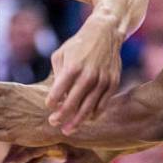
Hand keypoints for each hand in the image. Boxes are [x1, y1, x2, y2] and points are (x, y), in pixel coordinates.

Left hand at [45, 18, 122, 133]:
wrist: (105, 33)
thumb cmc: (78, 44)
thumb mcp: (61, 54)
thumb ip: (58, 75)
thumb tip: (58, 96)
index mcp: (73, 68)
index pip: (58, 92)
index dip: (52, 102)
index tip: (49, 107)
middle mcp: (88, 75)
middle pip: (73, 103)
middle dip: (62, 116)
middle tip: (53, 123)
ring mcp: (103, 80)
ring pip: (89, 107)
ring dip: (77, 121)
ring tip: (68, 130)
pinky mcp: (113, 82)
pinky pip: (103, 103)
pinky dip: (94, 113)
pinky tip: (87, 119)